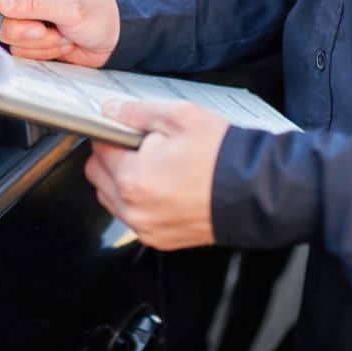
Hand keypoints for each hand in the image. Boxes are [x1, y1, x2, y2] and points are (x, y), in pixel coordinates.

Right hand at [0, 0, 119, 66]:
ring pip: (9, 34)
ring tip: (62, 34)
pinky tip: (60, 42)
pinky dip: (41, 51)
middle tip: (45, 30)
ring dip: (38, 42)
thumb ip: (35, 4)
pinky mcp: (30, 35)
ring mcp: (28, 15)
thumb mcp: (72, 9)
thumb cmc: (102, 16)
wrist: (114, 43)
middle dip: (23, 29)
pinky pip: (20, 49)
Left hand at [85, 99, 228, 249]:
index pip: (98, 148)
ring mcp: (145, 228)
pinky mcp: (158, 239)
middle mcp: (133, 208)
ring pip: (110, 198)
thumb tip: (110, 110)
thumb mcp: (181, 117)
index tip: (127, 130)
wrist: (255, 193)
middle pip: (97, 175)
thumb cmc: (222, 156)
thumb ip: (137, 112)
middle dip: (111, 157)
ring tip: (155, 167)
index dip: (112, 134)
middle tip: (139, 146)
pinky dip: (138, 202)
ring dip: (121, 181)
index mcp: (133, 178)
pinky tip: (164, 187)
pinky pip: (131, 217)